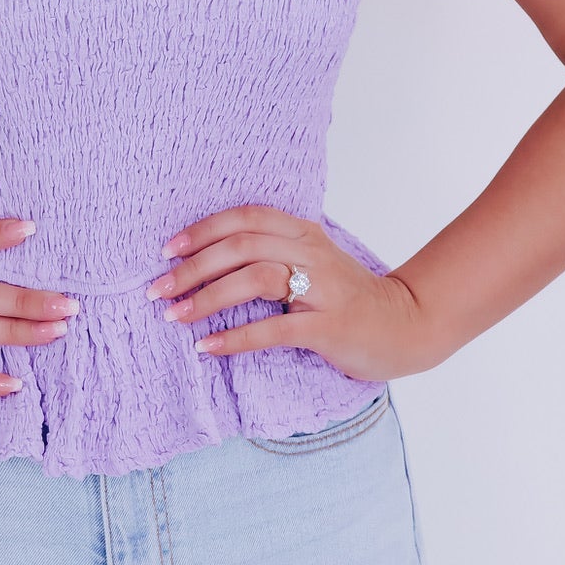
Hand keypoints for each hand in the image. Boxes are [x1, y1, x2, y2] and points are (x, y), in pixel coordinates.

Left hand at [146, 205, 439, 382]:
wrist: (407, 325)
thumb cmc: (349, 297)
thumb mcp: (312, 263)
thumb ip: (272, 253)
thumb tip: (208, 258)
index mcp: (304, 233)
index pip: (245, 217)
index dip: (201, 230)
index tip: (166, 250)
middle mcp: (312, 252)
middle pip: (241, 246)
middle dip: (192, 268)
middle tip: (157, 289)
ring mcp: (323, 289)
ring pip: (254, 279)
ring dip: (206, 298)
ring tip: (175, 316)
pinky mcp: (330, 326)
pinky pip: (275, 328)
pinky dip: (236, 337)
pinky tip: (208, 347)